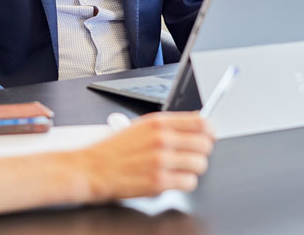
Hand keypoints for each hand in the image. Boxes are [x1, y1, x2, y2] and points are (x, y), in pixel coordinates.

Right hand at [79, 111, 213, 200]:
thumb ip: (168, 125)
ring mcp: (161, 160)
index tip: (208, 136)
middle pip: (204, 145)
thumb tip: (195, 121)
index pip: (200, 122)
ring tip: (176, 168)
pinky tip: (171, 179)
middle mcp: (161, 139)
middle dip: (200, 152)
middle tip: (189, 155)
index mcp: (157, 122)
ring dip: (191, 169)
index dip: (208, 131)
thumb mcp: (140, 126)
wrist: (94, 168)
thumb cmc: (115, 149)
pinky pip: (189, 183)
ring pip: (200, 165)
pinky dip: (184, 183)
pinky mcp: (160, 182)